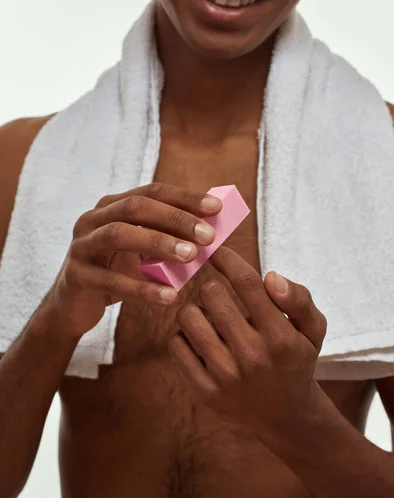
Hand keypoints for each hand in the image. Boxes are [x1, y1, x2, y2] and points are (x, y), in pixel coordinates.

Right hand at [44, 183, 221, 336]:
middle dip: (175, 218)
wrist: (73, 305)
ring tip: (191, 257)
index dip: (184, 198)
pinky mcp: (77, 276)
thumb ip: (167, 236)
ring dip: (159, 243)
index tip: (216, 207)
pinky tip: (169, 296)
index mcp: (111, 206)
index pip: (152, 192)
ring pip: (119, 234)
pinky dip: (143, 288)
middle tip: (208, 235)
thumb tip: (213, 228)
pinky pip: (112, 280)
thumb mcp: (141, 250)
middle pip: (135, 207)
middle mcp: (92, 219)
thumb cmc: (115, 272)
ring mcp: (81, 246)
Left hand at [168, 246, 326, 444]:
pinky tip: (199, 339)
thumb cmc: (296, 360)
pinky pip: (177, 346)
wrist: (286, 416)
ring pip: (188, 317)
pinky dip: (184, 335)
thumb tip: (270, 277)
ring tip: (209, 318)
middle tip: (219, 296)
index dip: (228, 260)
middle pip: (212, 295)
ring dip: (196, 310)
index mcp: (280, 338)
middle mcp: (252, 357)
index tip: (217, 251)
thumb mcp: (312, 330)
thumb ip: (298, 299)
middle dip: (213, 288)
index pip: (247, 284)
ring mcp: (226, 377)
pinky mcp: (205, 392)